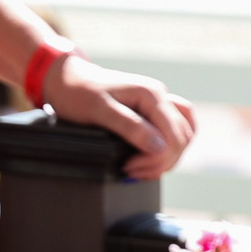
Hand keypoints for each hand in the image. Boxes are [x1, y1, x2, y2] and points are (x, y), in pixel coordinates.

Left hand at [45, 57, 198, 180]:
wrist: (68, 80)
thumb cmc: (80, 93)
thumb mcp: (100, 111)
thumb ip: (130, 127)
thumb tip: (159, 147)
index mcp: (151, 94)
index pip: (174, 135)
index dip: (156, 158)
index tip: (129, 167)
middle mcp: (160, 97)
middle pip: (181, 139)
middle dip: (160, 162)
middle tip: (131, 171)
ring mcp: (158, 104)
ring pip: (182, 137)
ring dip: (165, 158)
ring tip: (138, 168)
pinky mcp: (152, 112)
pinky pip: (174, 132)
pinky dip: (167, 149)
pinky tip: (150, 158)